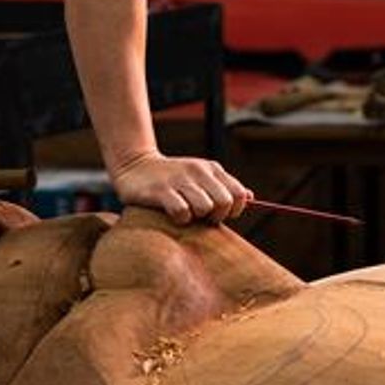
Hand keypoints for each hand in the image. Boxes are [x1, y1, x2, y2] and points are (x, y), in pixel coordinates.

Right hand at [112, 151, 253, 225]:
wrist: (134, 165)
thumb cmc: (172, 177)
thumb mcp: (200, 176)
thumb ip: (224, 186)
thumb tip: (250, 197)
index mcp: (211, 168)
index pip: (238, 194)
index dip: (233, 210)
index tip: (218, 214)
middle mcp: (198, 171)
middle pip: (224, 202)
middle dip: (216, 216)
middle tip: (201, 217)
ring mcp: (179, 180)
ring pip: (205, 207)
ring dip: (197, 217)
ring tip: (186, 213)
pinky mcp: (160, 190)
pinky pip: (181, 212)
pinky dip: (180, 219)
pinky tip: (172, 214)